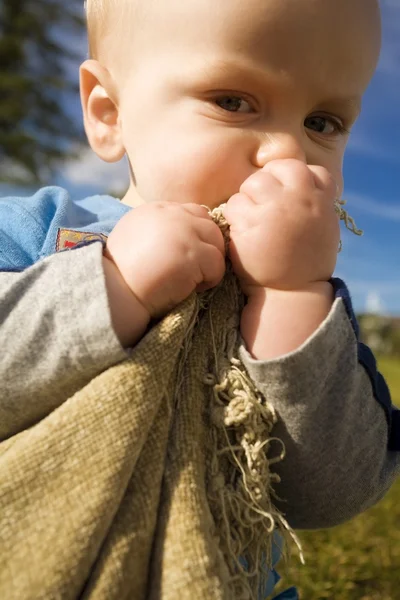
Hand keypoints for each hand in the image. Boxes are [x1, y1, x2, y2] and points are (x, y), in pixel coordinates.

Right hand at [105, 202, 224, 318]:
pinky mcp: (193, 253)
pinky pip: (218, 265)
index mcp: (156, 209)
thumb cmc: (122, 274)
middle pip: (209, 225)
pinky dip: (210, 280)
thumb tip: (184, 237)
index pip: (193, 213)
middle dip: (207, 249)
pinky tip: (190, 288)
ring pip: (217, 243)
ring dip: (209, 265)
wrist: (115, 292)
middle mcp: (171, 214)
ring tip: (190, 280)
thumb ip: (159, 229)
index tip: (184, 256)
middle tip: (192, 271)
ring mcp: (184, 231)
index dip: (195, 236)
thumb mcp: (135, 237)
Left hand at [223, 159, 339, 292]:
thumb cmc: (306, 263)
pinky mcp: (249, 223)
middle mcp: (298, 199)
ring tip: (253, 221)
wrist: (291, 293)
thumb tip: (303, 179)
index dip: (289, 178)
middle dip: (265, 184)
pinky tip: (243, 233)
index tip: (284, 196)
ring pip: (251, 184)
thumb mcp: (324, 226)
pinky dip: (234, 217)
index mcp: (320, 199)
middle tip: (264, 208)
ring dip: (248, 199)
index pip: (303, 168)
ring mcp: (273, 210)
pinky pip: (234, 205)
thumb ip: (314, 201)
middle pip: (275, 170)